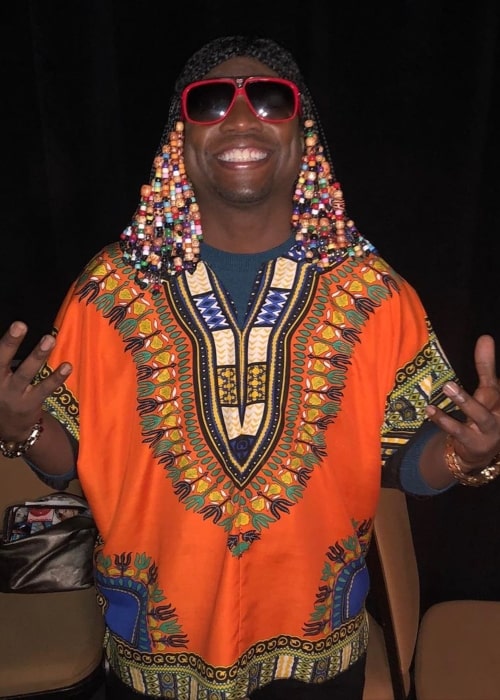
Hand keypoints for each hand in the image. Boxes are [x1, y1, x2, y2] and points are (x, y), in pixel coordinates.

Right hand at [0, 321, 71, 441]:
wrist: (8, 429)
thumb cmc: (3, 393)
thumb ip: (4, 360)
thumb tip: (16, 332)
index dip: (3, 341)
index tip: (11, 325)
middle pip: (2, 360)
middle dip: (11, 342)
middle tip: (20, 325)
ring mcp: (14, 394)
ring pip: (26, 373)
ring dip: (38, 356)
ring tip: (49, 339)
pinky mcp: (31, 403)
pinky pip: (45, 388)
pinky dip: (56, 377)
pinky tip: (67, 366)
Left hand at [426, 335, 499, 470]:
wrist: (479, 452)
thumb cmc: (484, 413)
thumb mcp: (487, 391)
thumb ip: (486, 366)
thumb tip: (485, 337)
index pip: (496, 382)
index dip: (488, 362)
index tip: (484, 339)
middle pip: (492, 396)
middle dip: (477, 385)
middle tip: (454, 377)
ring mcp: (490, 430)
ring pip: (479, 415)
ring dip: (464, 401)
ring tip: (447, 387)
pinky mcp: (476, 443)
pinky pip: (459, 431)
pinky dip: (444, 420)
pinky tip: (430, 410)